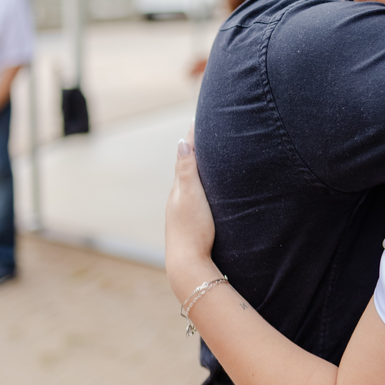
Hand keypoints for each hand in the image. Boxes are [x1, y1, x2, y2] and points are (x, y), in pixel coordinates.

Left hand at [165, 139, 216, 297]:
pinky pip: (195, 195)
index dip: (193, 138)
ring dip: (197, 168)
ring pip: (190, 182)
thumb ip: (187, 169)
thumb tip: (182, 140)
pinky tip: (206, 191)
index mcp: (179, 188)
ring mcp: (183, 211)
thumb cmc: (192, 229)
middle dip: (195, 150)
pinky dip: (200, 184)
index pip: (186, 156)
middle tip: (203, 132)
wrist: (188, 264)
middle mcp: (178, 197)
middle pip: (186, 167)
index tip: (198, 120)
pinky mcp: (191, 222)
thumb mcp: (191, 195)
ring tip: (206, 156)